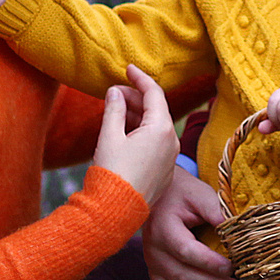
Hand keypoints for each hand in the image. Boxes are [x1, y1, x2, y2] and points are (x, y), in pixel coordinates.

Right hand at [90, 64, 177, 207]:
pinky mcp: (163, 172)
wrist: (116, 212)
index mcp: (161, 129)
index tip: (128, 68)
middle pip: (156, 110)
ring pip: (155, 128)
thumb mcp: (109, 135)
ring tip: (116, 108)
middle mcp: (171, 143)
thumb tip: (116, 92)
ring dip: (137, 115)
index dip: (140, 78)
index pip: (155, 93)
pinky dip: (141, 132)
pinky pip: (155, 144)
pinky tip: (123, 131)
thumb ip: (114, 109)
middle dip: (136, 97)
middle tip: (115, 91)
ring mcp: (169, 159)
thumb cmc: (112, 173)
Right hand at [145, 163, 236, 279]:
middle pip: (181, 275)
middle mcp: (154, 251)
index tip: (233, 266)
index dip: (210, 263)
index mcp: (164, 229)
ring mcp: (152, 267)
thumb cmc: (184, 194)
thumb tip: (238, 230)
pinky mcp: (155, 276)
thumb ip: (216, 211)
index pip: (186, 251)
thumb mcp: (200, 195)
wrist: (159, 195)